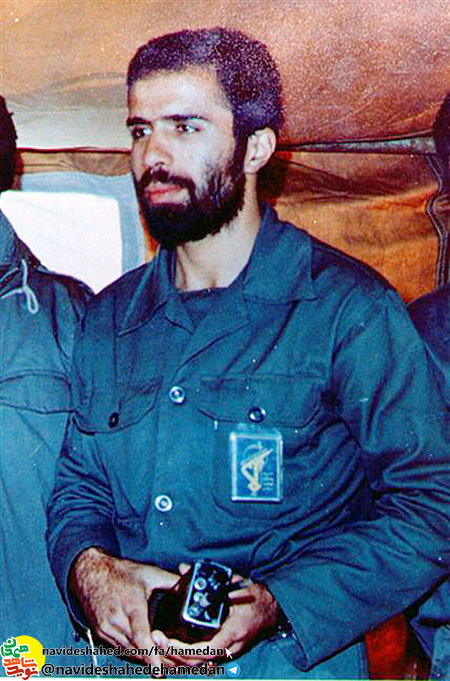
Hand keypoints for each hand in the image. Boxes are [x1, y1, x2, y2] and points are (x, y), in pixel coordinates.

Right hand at [69, 547, 178, 664]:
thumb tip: (190, 587)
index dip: (150, 653)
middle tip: (172, 667)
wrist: (90, 573)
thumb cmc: (120, 572)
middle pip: (136, 648)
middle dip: (154, 659)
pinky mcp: (101, 633)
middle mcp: (116, 619)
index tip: (159, 670)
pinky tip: (145, 654)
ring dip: (144, 659)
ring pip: (128, 652)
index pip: (140, 635)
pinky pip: (119, 649)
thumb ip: (171, 582)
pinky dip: (133, 653)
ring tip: (162, 664)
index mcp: (131, 604)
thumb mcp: (149, 573)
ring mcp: (106, 628)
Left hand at [155, 568, 279, 666]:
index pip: (204, 650)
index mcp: (232, 632)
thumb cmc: (255, 597)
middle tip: (155, 643)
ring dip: (178, 660)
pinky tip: (174, 652)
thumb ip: (208, 578)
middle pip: (197, 664)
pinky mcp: (227, 653)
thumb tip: (184, 568)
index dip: (182, 650)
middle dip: (173, 656)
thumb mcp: (233, 583)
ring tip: (160, 648)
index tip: (164, 640)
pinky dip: (188, 659)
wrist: (274, 610)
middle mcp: (231, 648)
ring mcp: (230, 653)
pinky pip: (205, 662)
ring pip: (200, 666)